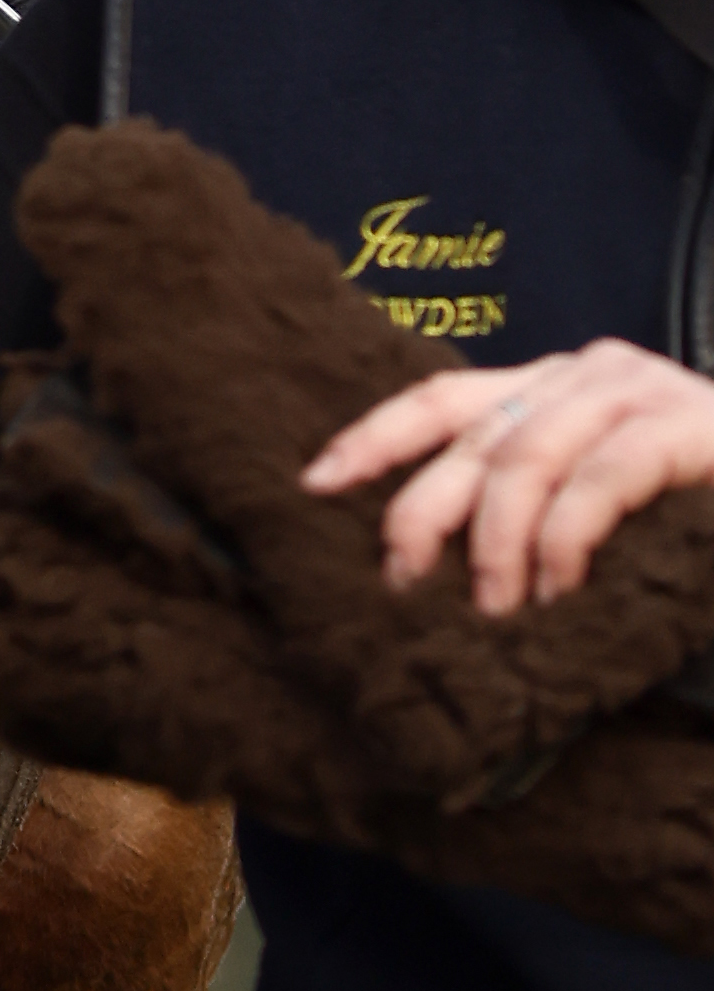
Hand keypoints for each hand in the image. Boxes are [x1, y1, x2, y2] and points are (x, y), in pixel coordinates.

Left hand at [302, 337, 713, 613]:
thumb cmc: (705, 499)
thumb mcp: (610, 498)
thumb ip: (544, 508)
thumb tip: (454, 573)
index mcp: (556, 387)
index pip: (441, 399)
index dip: (374, 437)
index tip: (315, 482)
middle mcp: (585, 376)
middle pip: (472, 438)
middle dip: (424, 514)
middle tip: (402, 584)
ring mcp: (637, 394)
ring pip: (526, 459)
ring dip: (497, 545)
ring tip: (492, 614)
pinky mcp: (685, 429)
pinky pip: (601, 479)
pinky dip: (568, 538)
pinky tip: (556, 590)